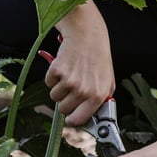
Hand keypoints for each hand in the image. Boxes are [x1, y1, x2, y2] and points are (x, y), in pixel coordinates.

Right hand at [44, 7, 114, 125]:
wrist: (87, 36)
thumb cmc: (98, 59)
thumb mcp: (107, 82)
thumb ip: (100, 101)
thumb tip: (89, 117)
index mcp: (97, 96)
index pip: (79, 120)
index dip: (72, 120)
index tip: (70, 117)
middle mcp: (83, 90)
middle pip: (63, 109)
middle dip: (65, 101)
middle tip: (72, 88)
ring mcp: (69, 81)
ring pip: (54, 97)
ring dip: (59, 88)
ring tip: (70, 74)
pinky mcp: (56, 71)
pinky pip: (48, 83)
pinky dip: (53, 77)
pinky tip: (64, 67)